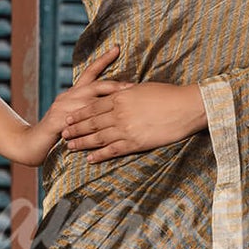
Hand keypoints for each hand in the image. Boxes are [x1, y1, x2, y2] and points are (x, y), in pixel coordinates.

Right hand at [8, 44, 125, 166]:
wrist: (32, 144)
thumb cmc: (59, 132)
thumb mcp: (75, 116)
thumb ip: (90, 108)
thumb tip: (114, 104)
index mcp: (74, 94)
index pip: (90, 72)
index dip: (103, 59)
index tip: (117, 48)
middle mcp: (68, 96)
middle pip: (95, 86)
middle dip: (115, 86)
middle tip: (133, 86)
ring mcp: (62, 107)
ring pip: (90, 102)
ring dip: (109, 104)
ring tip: (126, 105)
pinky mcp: (58, 121)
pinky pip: (79, 120)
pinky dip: (93, 122)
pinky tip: (107, 125)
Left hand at [61, 75, 207, 163]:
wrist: (186, 106)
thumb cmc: (169, 94)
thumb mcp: (143, 88)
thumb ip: (128, 93)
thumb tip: (120, 94)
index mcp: (120, 97)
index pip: (94, 106)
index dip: (80, 113)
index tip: (70, 117)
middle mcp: (119, 113)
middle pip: (91, 122)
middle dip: (75, 128)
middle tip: (63, 133)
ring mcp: (126, 129)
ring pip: (98, 137)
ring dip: (82, 142)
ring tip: (70, 147)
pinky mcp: (135, 143)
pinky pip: (113, 150)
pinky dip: (99, 155)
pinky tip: (90, 159)